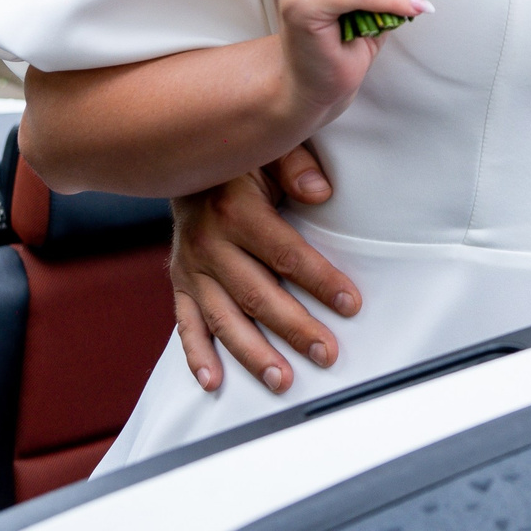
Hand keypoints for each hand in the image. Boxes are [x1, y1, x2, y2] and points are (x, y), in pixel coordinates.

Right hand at [169, 148, 361, 394]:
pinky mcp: (179, 282)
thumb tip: (320, 192)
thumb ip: (296, 165)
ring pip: (224, 318)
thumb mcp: (270, 148)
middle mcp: (208, 243)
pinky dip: (197, 354)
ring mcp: (190, 266)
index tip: (350, 303)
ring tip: (282, 381)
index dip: (320, 280)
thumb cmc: (241, 157)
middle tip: (327, 354)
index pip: (285, 253)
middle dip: (294, 328)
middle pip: (257, 294)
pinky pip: (186, 322)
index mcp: (235, 210)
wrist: (182, 157)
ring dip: (253, 353)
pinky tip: (213, 381)